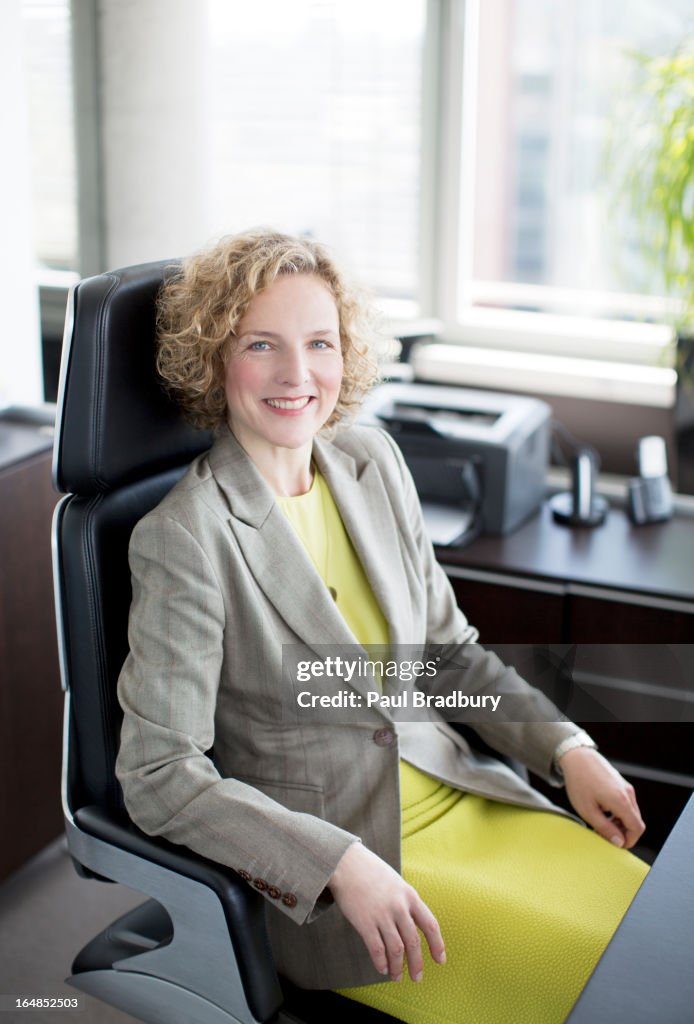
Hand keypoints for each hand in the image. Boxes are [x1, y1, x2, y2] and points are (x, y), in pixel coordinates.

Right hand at [328, 842, 445, 981]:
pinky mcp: (365, 922)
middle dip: (417, 963)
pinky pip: (377, 949)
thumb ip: (406, 902)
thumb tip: (413, 926)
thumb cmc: (371, 872)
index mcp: (410, 896)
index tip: (440, 960)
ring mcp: (382, 915)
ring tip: (396, 977)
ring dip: (398, 967)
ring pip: (396, 949)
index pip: (430, 925)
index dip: (437, 945)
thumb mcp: (396, 883)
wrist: (346, 863)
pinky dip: (381, 962)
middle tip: (417, 978)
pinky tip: (382, 968)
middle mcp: (399, 907)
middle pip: (413, 942)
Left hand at [560, 747, 644, 848]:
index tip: (615, 844)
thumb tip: (619, 843)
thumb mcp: (587, 810)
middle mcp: (628, 793)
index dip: (629, 841)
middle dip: (623, 832)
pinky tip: (603, 811)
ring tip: (601, 822)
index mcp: (621, 801)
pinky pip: (627, 804)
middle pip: (636, 822)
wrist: (577, 757)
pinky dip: (619, 812)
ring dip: (621, 823)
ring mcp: (626, 787)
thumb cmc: (579, 782)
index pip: (637, 828)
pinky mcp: (622, 784)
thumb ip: (605, 829)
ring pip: (631, 813)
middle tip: (604, 834)